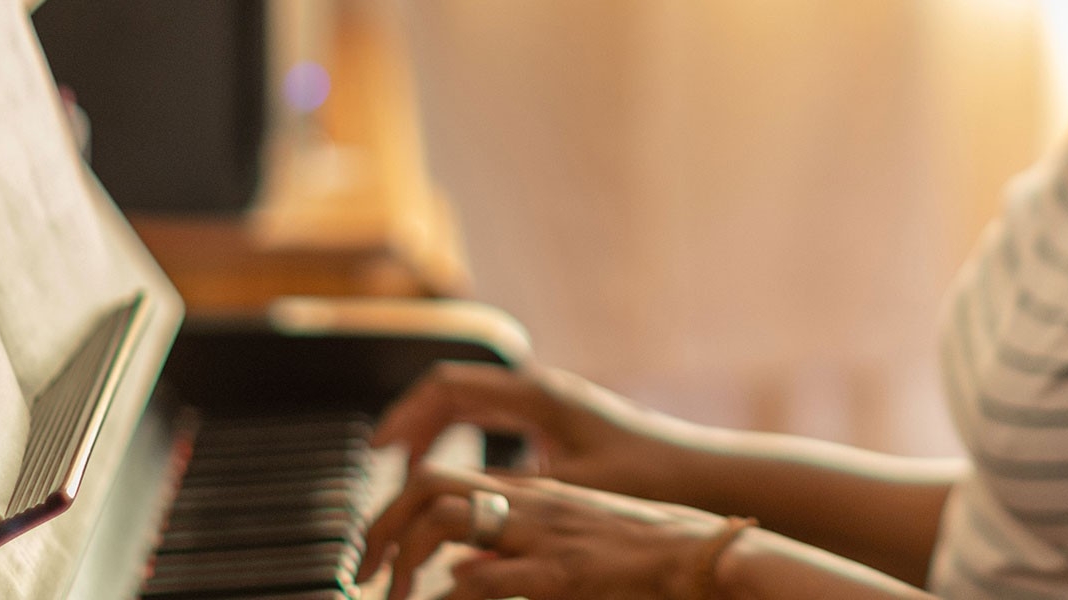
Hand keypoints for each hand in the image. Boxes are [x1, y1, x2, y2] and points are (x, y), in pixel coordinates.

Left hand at [358, 466, 739, 599]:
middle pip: (426, 486)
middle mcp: (529, 501)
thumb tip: (463, 574)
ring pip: (443, 520)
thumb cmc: (644, 556)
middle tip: (362, 573)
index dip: (394, 508)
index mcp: (531, 492)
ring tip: (390, 596)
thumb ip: (513, 557)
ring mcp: (542, 532)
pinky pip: (485, 578)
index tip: (374, 548)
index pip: (441, 479)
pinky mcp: (561, 569)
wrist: (705, 554)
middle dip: (378, 527)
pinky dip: (452, 595)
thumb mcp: (569, 547)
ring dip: (402, 560)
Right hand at [372, 362, 699, 501]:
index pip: (449, 387)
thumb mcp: (572, 491)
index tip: (378, 449)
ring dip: (435, 431)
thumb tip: (451, 511)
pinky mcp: (558, 422)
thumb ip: (511, 497)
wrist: (702, 476)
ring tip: (406, 470)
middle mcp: (539, 392)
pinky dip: (464, 438)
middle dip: (411, 424)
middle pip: (452, 391)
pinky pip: (493, 418)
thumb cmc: (649, 479)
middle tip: (381, 462)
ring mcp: (548, 404)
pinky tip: (456, 473)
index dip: (406, 415)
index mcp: (536, 397)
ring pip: (472, 404)